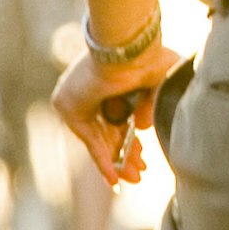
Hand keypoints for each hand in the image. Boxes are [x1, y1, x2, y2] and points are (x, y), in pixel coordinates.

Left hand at [53, 39, 181, 188]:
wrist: (130, 49)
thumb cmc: (151, 56)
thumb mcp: (160, 85)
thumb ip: (151, 107)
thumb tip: (142, 128)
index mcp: (109, 77)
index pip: (117, 117)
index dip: (130, 139)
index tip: (143, 157)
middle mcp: (89, 88)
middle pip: (108, 131)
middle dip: (126, 154)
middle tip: (141, 173)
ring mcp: (76, 99)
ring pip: (100, 139)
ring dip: (119, 162)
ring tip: (136, 179)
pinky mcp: (69, 109)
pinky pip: (90, 141)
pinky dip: (104, 160)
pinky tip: (116, 180)